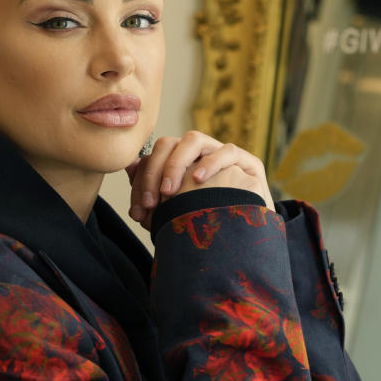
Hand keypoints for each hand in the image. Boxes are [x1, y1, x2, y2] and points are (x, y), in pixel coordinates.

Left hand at [124, 130, 273, 229]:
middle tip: (151, 201)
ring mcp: (223, 155)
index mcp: (182, 163)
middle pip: (169, 144)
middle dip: (154, 171)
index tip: (138, 210)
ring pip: (194, 140)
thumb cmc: (211, 226)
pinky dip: (210, 162)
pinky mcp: (248, 162)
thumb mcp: (176, 213)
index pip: (154, 158)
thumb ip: (154, 192)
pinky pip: (227, 151)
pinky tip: (198, 179)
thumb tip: (130, 166)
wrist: (250, 240)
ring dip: (176, 163)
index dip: (142, 181)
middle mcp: (200, 154)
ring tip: (169, 190)